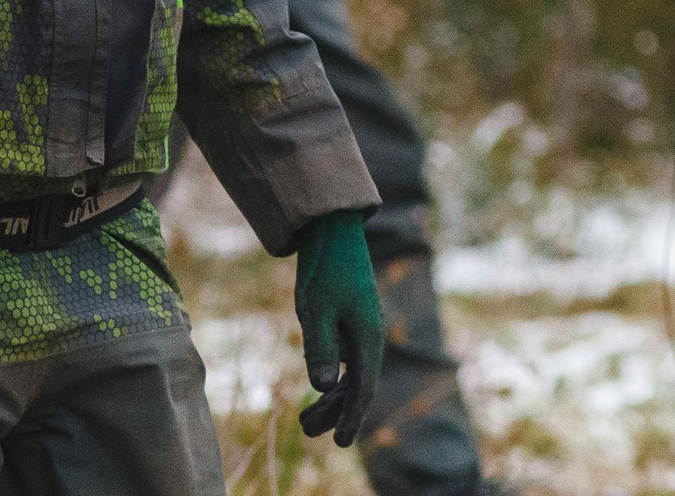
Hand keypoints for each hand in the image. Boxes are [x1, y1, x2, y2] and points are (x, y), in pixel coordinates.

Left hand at [291, 208, 382, 445]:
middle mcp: (369, 337)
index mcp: (367, 337)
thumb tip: (325, 387)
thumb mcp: (315, 308)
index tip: (341, 443)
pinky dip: (334, 379)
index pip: (362, 389)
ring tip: (306, 421)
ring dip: (332, 399)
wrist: (331, 230)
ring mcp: (360, 329)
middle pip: (357, 387)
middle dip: (335, 413)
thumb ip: (320, 348)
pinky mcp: (350, 321)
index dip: (352, 417)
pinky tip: (320, 389)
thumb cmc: (324, 267)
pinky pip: (346, 360)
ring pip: (351, 375)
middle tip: (307, 431)